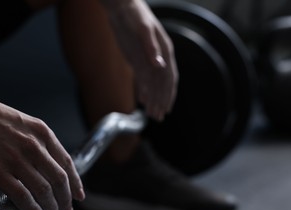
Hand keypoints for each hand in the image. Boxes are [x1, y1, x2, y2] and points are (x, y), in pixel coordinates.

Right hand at [0, 90, 84, 209]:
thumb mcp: (21, 122)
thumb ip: (34, 142)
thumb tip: (43, 165)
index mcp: (42, 132)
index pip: (67, 162)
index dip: (75, 182)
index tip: (78, 194)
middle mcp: (34, 146)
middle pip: (60, 180)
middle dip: (66, 199)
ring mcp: (16, 160)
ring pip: (44, 191)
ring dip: (52, 208)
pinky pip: (22, 197)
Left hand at [101, 0, 178, 120]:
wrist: (122, 8)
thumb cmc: (135, 14)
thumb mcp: (143, 29)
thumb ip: (151, 48)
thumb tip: (160, 66)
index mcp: (165, 50)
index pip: (168, 77)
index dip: (168, 94)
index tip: (166, 108)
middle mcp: (158, 57)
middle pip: (161, 84)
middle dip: (160, 101)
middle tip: (158, 117)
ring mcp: (148, 59)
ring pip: (152, 84)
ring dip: (152, 99)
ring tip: (151, 114)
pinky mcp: (137, 60)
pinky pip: (142, 79)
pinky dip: (143, 90)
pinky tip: (142, 100)